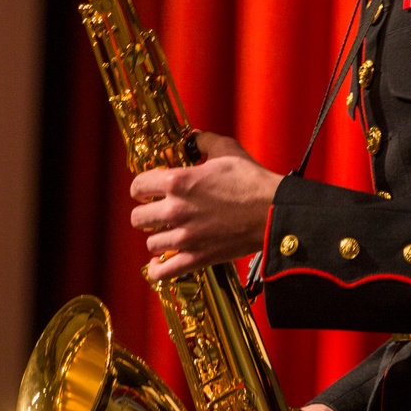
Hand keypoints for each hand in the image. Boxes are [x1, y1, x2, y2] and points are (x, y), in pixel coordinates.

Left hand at [130, 131, 282, 282]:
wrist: (273, 212)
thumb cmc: (251, 181)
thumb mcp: (227, 150)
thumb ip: (203, 141)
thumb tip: (193, 138)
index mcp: (178, 181)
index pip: (138, 186)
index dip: (141, 188)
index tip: (146, 191)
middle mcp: (175, 210)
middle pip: (138, 218)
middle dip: (145, 213)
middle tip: (155, 212)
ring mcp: (185, 237)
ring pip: (151, 243)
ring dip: (156, 237)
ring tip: (166, 233)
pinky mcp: (197, 258)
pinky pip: (163, 272)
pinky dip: (156, 270)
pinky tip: (157, 263)